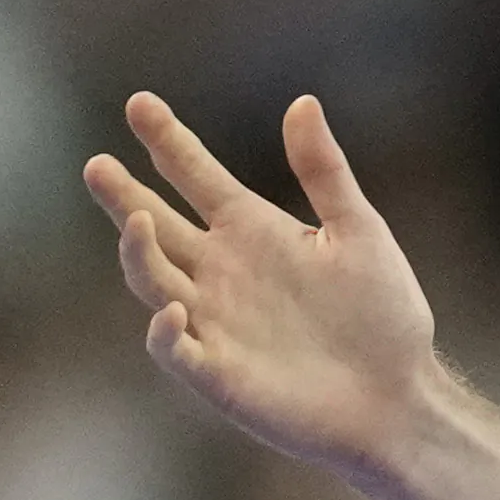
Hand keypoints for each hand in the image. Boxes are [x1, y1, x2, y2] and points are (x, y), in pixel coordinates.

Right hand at [88, 91, 441, 481]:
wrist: (400, 396)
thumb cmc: (385, 316)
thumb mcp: (360, 232)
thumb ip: (324, 171)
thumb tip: (303, 102)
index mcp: (251, 230)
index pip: (194, 175)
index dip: (167, 141)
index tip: (140, 103)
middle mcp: (221, 271)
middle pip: (155, 225)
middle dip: (124, 195)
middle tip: (98, 165)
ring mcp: (213, 321)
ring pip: (153, 278)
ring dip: (139, 252)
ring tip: (140, 220)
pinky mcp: (218, 372)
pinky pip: (175, 347)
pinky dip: (165, 330)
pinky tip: (175, 308)